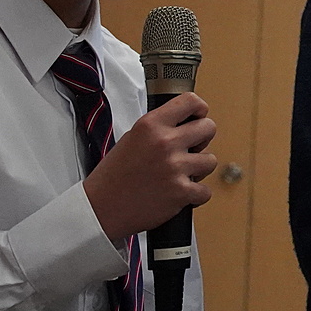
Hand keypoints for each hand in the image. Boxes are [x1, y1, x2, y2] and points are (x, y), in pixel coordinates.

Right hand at [83, 93, 217, 241]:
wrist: (100, 208)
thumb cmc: (113, 176)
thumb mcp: (131, 138)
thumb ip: (159, 128)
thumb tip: (186, 123)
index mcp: (150, 125)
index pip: (191, 101)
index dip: (200, 109)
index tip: (199, 117)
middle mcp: (165, 143)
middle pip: (209, 128)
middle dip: (202, 139)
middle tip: (189, 150)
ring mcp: (174, 168)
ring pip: (210, 160)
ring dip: (199, 169)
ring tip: (181, 174)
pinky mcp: (180, 192)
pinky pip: (205, 190)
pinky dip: (195, 195)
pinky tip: (179, 193)